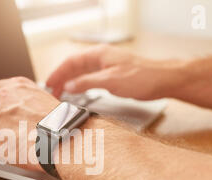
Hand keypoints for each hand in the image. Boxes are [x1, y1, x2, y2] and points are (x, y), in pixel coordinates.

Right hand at [46, 44, 182, 99]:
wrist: (163, 80)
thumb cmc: (142, 77)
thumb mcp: (110, 81)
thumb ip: (87, 82)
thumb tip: (68, 85)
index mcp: (99, 54)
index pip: (71, 62)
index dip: (58, 73)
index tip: (48, 84)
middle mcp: (101, 58)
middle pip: (74, 67)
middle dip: (61, 78)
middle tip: (52, 92)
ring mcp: (107, 66)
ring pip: (82, 73)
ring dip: (70, 82)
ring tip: (61, 94)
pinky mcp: (113, 75)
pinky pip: (90, 78)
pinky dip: (80, 85)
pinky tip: (78, 92)